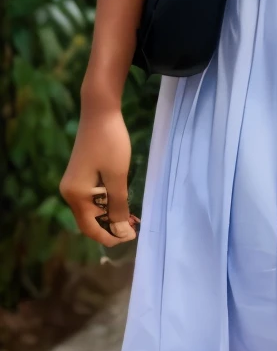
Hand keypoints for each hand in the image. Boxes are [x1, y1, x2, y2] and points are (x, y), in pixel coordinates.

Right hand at [60, 101, 138, 246]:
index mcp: (76, 196)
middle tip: (133, 229)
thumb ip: (118, 205)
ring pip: (90, 211)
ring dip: (109, 217)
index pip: (90, 228)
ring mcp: (72, 184)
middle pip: (88, 221)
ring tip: (131, 218)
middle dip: (109, 229)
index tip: (131, 238)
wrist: (99, 112)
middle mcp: (69, 193)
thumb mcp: (118, 176)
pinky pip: (90, 199)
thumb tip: (121, 230)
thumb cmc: (110, 144)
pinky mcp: (79, 176)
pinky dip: (105, 205)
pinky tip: (121, 203)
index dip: (109, 237)